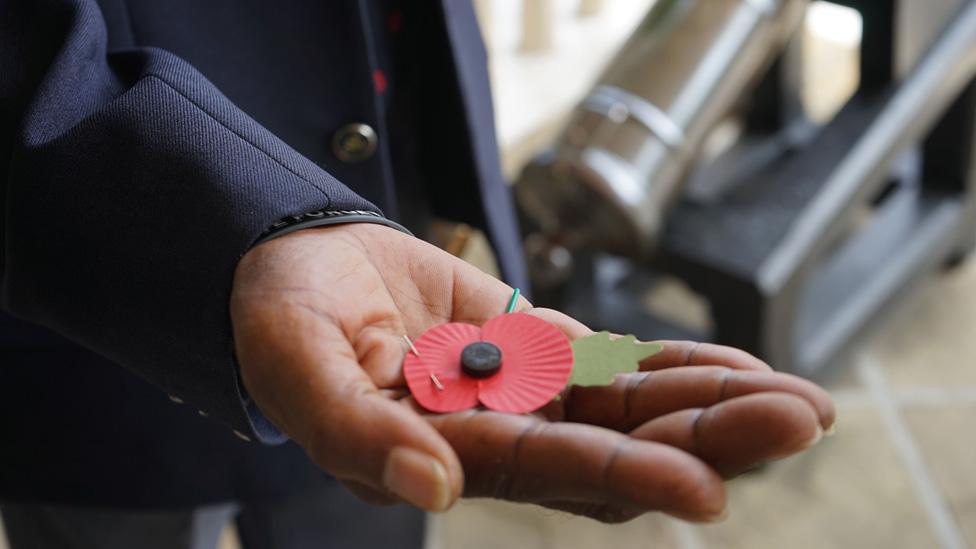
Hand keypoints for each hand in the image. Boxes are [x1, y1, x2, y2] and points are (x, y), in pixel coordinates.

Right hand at [231, 223, 834, 521]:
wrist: (297, 262)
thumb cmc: (280, 319)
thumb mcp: (295, 369)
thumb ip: (354, 432)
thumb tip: (432, 487)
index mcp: (444, 450)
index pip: (550, 470)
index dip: (625, 477)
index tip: (706, 489)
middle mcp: (499, 434)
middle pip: (617, 449)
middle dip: (706, 438)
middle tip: (799, 421)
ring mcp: (525, 392)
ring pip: (630, 409)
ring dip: (710, 404)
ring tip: (799, 402)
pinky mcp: (536, 348)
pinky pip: (615, 365)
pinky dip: (672, 368)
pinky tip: (737, 369)